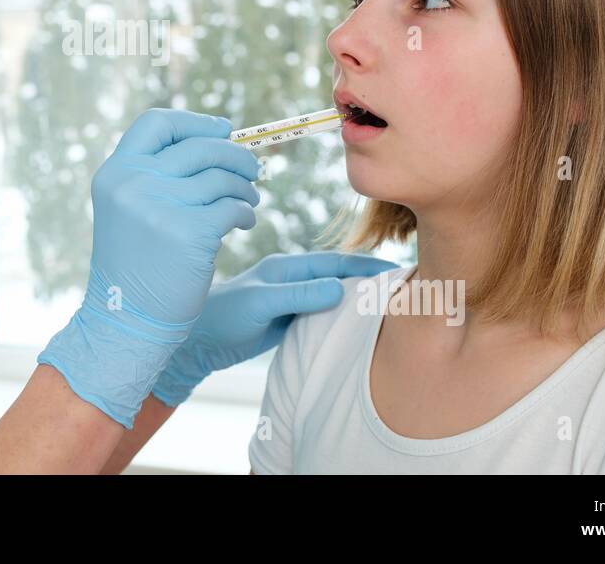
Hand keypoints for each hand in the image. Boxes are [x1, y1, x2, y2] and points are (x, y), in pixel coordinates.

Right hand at [37, 108, 260, 428]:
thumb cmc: (134, 267)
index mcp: (115, 173)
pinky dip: (245, 212)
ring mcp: (161, 206)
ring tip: (250, 202)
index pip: (156, 123)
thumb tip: (213, 139)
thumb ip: (154, 177)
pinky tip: (245, 222)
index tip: (223, 129)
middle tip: (253, 170)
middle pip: (199, 147)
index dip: (194, 122)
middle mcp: (134, 183)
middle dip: (235, 155)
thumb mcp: (127, 211)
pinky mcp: (190, 231)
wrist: (127, 321)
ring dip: (244, 187)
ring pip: (221, 177)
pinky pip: (231, 207)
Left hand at [151, 250, 399, 406]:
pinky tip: (360, 324)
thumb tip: (340, 288)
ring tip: (393, 304)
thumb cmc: (222, 318)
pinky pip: (322, 313)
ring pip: (332, 294)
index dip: (366, 267)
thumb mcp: (260, 304)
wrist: (195, 342)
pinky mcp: (287, 318)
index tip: (398, 271)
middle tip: (408, 285)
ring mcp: (290, 298)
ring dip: (358, 297)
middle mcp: (290, 278)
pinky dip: (343, 315)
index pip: (335, 263)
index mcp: (285, 267)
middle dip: (370, 278)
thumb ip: (297, 296)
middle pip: (339, 275)